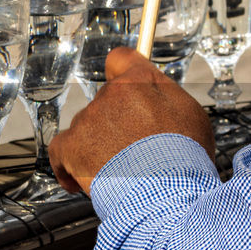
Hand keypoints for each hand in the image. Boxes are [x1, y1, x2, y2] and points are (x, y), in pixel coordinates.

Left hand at [49, 47, 213, 195]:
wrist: (166, 190)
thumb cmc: (184, 158)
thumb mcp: (190, 113)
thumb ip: (165, 96)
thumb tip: (154, 92)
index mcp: (140, 80)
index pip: (121, 60)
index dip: (122, 73)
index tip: (124, 86)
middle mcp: (110, 94)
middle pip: (107, 102)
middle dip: (118, 123)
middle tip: (135, 149)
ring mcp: (88, 119)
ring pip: (87, 128)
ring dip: (99, 146)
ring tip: (122, 171)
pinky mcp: (71, 145)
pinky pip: (61, 150)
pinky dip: (67, 165)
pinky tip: (78, 181)